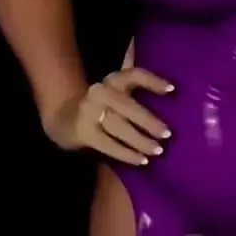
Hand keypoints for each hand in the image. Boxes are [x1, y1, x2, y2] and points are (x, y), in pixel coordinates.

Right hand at [43, 67, 174, 165]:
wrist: (63, 119)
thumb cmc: (102, 107)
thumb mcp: (116, 93)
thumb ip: (137, 88)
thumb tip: (172, 90)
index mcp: (112, 80)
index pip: (134, 74)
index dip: (153, 81)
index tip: (172, 90)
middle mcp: (100, 91)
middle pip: (128, 106)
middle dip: (149, 121)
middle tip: (167, 134)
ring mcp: (89, 111)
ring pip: (119, 126)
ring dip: (140, 140)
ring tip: (157, 150)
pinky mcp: (83, 131)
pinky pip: (108, 144)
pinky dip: (126, 154)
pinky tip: (141, 161)